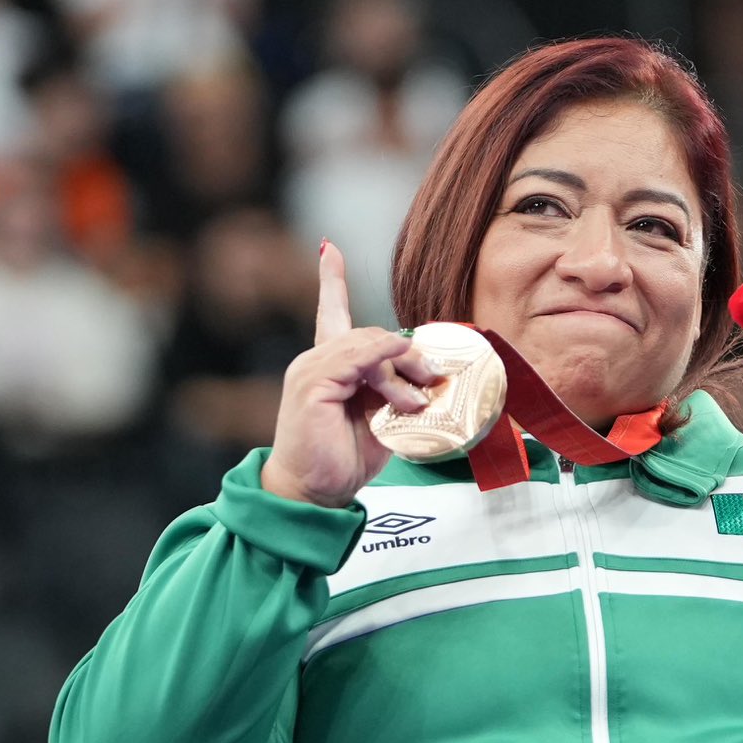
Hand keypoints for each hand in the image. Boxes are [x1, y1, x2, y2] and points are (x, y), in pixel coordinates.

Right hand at [259, 242, 438, 508]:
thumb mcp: (377, 420)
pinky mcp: (313, 384)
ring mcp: (310, 369)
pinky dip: (387, 367)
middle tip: (432, 381)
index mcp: (326, 367)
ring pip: (370, 344)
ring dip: (403, 370)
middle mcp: (314, 361)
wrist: (311, 493)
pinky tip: (402, 390)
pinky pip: (359, 357)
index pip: (329, 314)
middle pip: (371, 334)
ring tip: (414, 403)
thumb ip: (393, 393)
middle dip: (408, 354)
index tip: (328, 249)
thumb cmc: (340, 461)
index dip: (331, 281)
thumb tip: (425, 380)